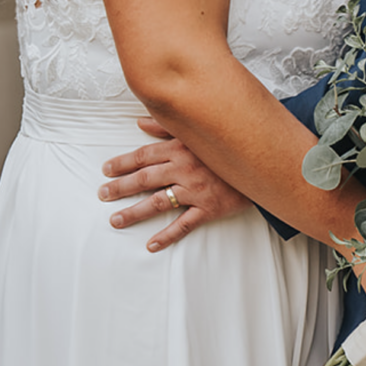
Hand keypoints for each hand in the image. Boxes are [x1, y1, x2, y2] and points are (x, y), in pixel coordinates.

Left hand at [98, 118, 251, 250]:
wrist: (262, 163)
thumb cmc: (228, 146)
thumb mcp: (198, 131)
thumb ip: (167, 126)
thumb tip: (139, 121)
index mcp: (181, 148)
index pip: (144, 155)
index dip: (123, 163)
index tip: (106, 169)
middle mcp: (184, 168)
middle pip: (145, 178)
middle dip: (121, 187)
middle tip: (102, 194)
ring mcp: (196, 190)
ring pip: (159, 202)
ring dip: (135, 212)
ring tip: (116, 220)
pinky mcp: (208, 208)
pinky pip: (184, 224)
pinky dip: (167, 236)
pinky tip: (151, 244)